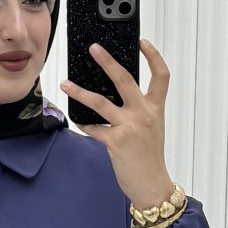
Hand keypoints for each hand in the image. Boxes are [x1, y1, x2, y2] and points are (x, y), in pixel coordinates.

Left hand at [61, 40, 174, 210]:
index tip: (141, 42)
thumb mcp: (151, 128)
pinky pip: (93, 128)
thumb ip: (139, 110)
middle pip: (124, 79)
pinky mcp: (116, 142)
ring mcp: (129, 127)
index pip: (161, 76)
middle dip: (107, 61)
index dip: (153, 55)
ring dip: (80, 91)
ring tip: (66, 84)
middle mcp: (144, 114)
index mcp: (155, 108)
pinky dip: (84, 123)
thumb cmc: (150, 158)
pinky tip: (77, 119)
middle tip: (94, 48)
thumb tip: (115, 96)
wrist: (152, 185)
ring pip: (100, 102)